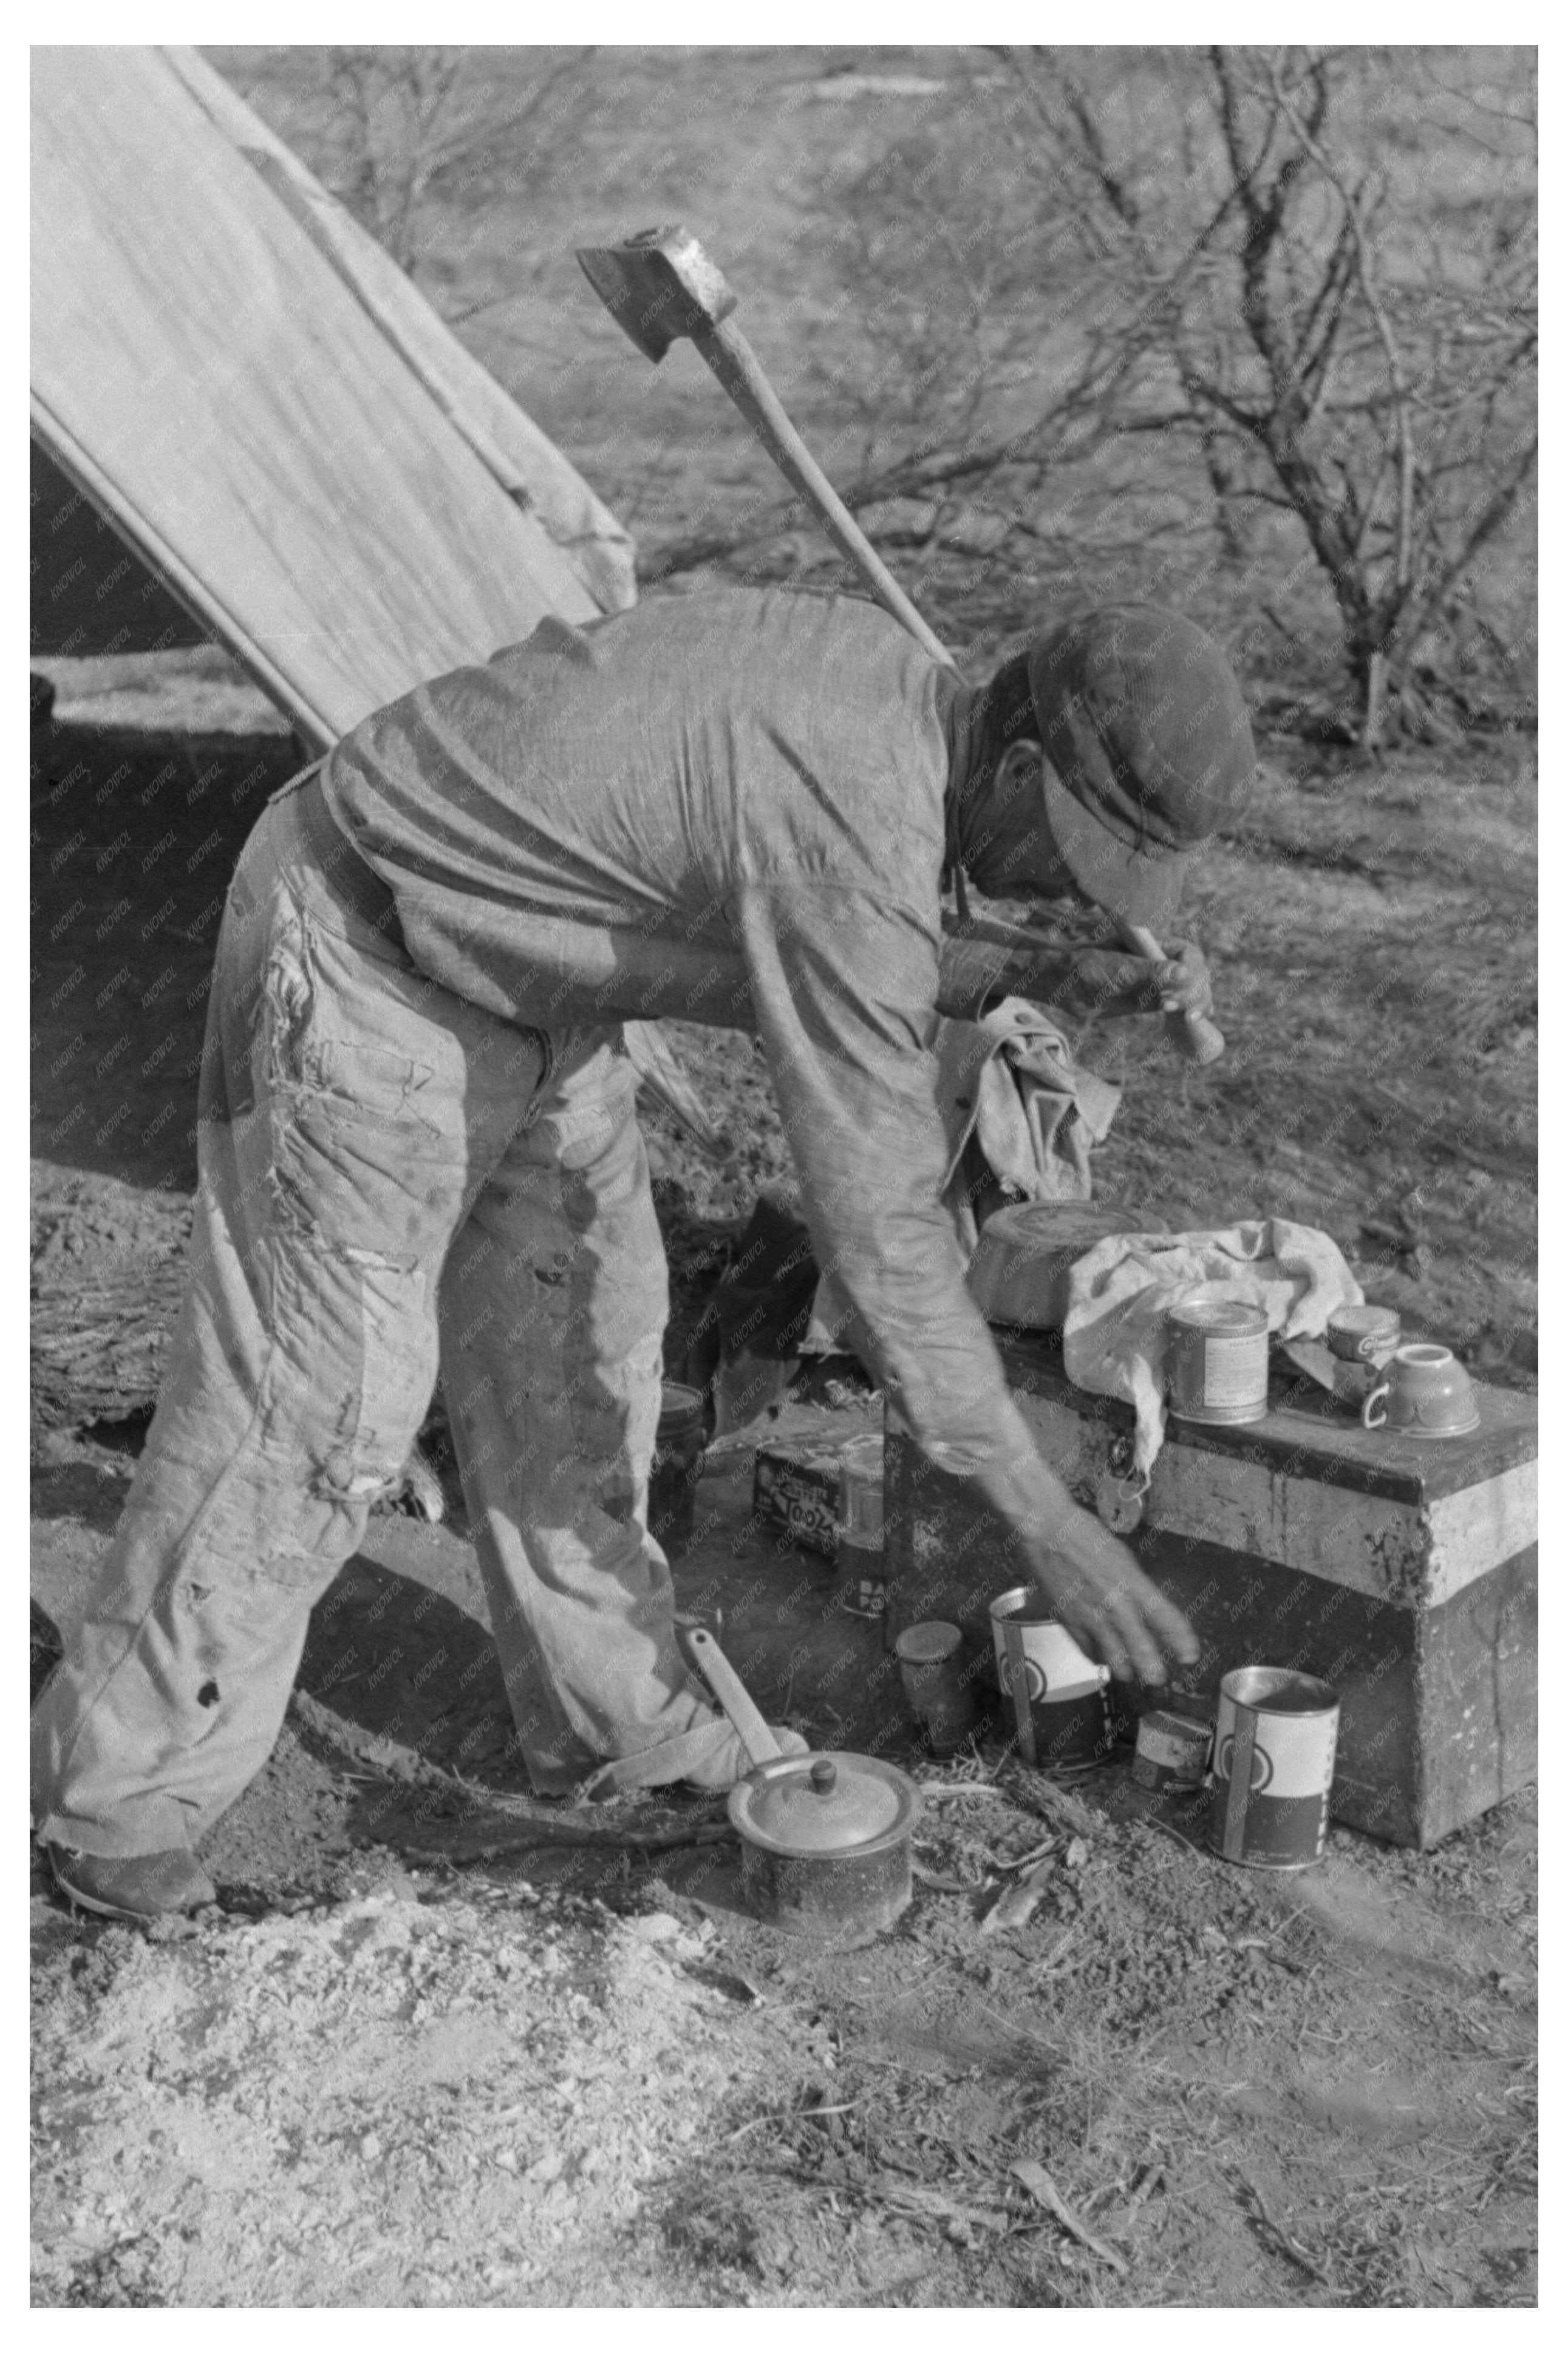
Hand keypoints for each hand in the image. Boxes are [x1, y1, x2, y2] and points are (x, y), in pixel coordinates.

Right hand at [1025, 1506, 1199, 1685]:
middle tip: (1157, 1679)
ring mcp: (1091, 1618)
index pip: (1168, 1619)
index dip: (1182, 1642)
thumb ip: (1134, 1585)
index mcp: (1134, 1584)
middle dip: (1152, 1670)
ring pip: (1114, 1658)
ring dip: (1124, 1669)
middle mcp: (1117, 1606)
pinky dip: (1096, 1658)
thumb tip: (1141, 1606)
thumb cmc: (1085, 1534)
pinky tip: (1100, 1659)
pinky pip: (1087, 1651)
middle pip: (1141, 1649)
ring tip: (1129, 1675)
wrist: (1045, 1531)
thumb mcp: (1121, 1557)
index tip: (1190, 1657)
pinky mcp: (1069, 1623)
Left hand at [1066, 938, 1211, 1021]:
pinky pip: (1179, 1007)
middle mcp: (1161, 962)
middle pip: (1196, 974)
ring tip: (1189, 1019)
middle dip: (1197, 992)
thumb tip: (1184, 974)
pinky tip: (1194, 1023)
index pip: (1189, 954)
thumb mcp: (1118, 968)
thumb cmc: (1087, 967)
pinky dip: (1190, 1014)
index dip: (1192, 972)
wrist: (1065, 985)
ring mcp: (1159, 982)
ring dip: (1198, 1004)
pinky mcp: (1152, 1001)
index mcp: (1156, 945)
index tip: (1179, 989)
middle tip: (1182, 1011)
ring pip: (1192, 991)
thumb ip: (1149, 972)